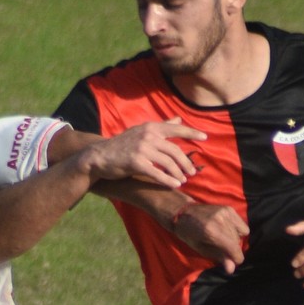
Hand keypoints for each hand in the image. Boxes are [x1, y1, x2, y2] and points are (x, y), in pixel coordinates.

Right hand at [80, 120, 203, 189]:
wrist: (99, 157)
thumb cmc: (121, 146)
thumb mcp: (141, 132)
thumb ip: (161, 126)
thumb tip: (178, 119)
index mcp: (150, 127)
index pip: (175, 129)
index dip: (191, 133)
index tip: (205, 138)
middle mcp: (147, 136)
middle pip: (175, 150)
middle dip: (186, 163)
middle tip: (193, 172)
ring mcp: (142, 149)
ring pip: (168, 163)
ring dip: (178, 173)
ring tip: (184, 180)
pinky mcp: (136, 163)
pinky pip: (157, 173)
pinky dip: (168, 180)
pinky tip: (174, 185)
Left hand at [170, 201, 247, 273]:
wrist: (183, 213)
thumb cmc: (189, 234)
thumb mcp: (201, 249)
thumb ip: (218, 257)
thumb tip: (232, 269)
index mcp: (212, 231)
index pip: (233, 248)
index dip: (236, 259)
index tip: (234, 262)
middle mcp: (221, 220)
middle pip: (237, 241)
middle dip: (233, 249)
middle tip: (223, 250)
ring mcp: (226, 212)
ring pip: (242, 233)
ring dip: (235, 240)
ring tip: (224, 239)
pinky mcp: (229, 208)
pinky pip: (242, 224)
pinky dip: (237, 230)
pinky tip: (228, 231)